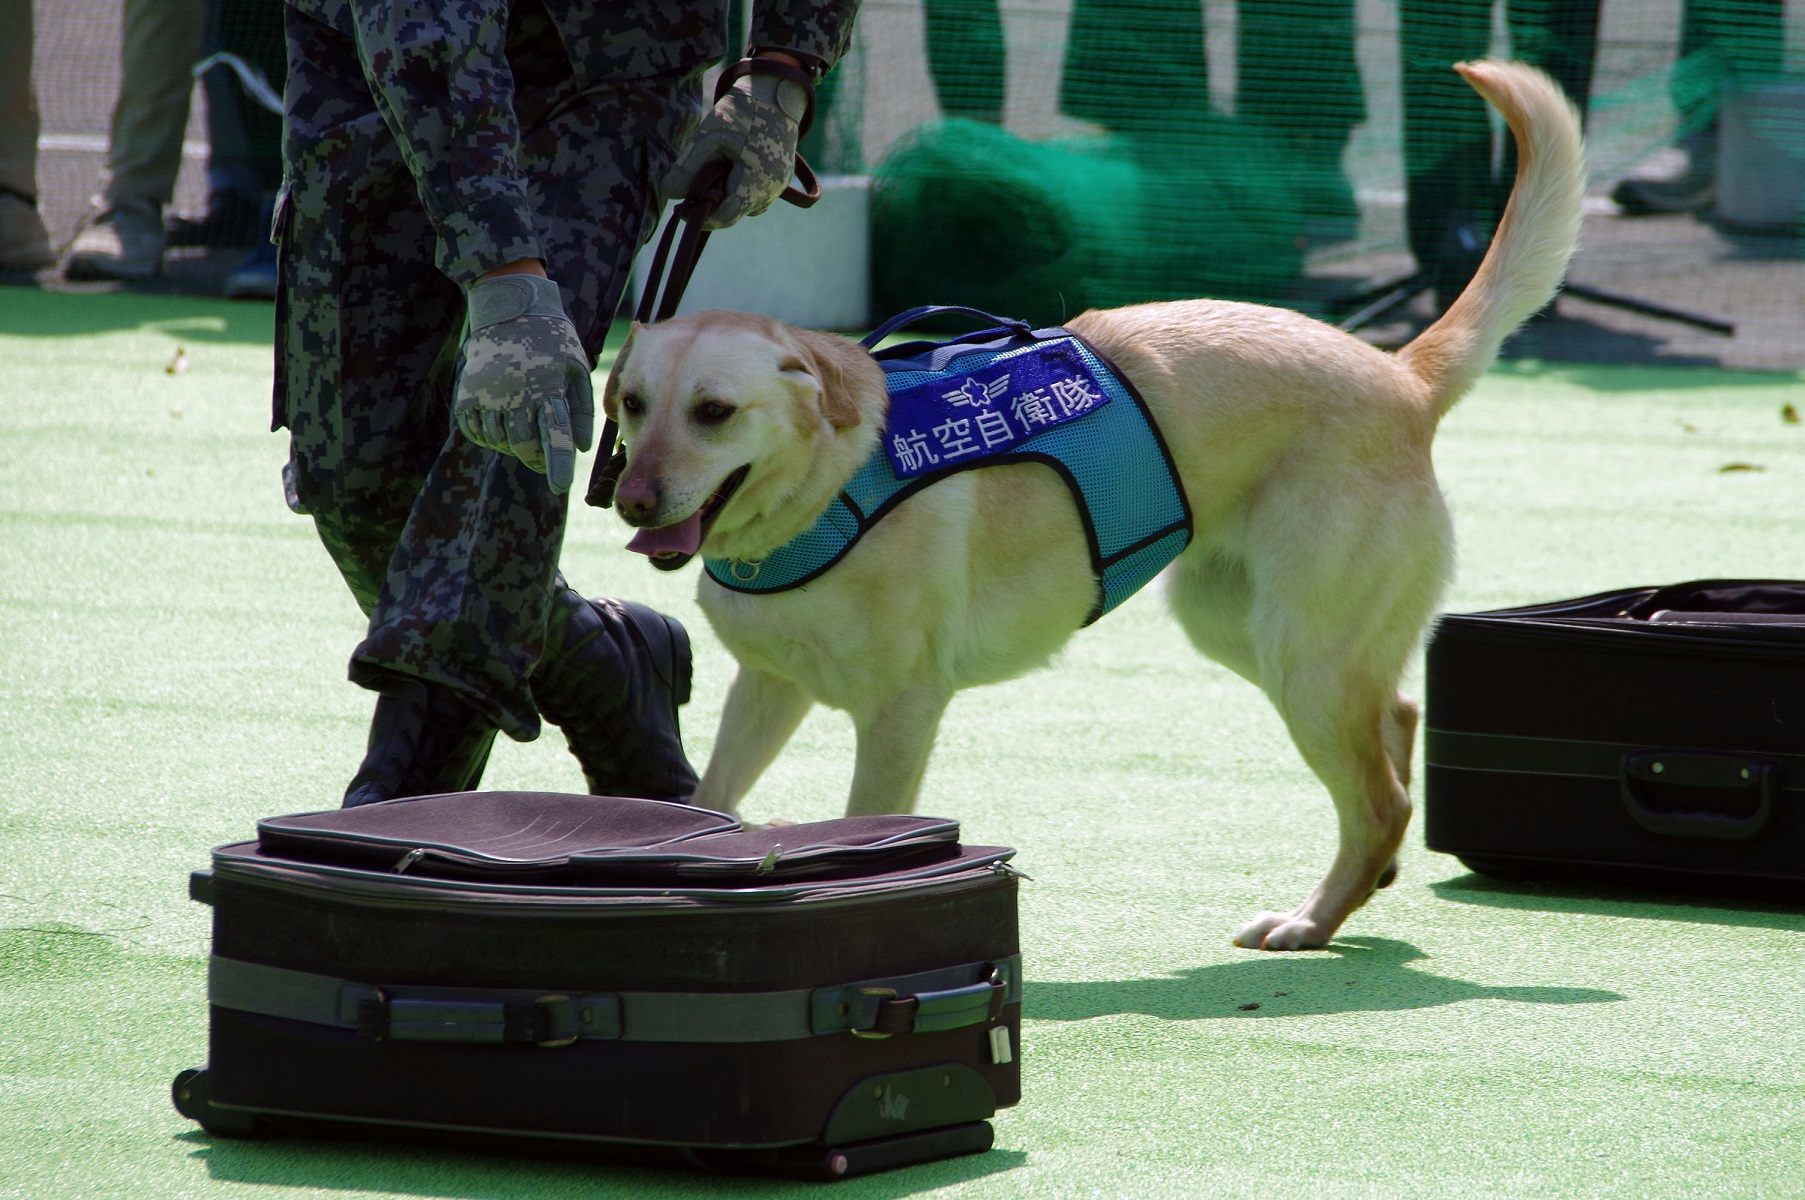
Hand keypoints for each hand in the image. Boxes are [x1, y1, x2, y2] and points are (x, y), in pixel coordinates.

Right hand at [453, 271, 593, 492]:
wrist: (508, 307)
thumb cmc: (552, 340)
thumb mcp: (576, 367)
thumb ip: (581, 409)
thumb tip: (580, 449)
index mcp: (547, 387)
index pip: (554, 437)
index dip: (557, 466)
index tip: (559, 487)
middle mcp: (515, 393)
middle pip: (524, 446)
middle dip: (536, 459)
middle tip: (543, 458)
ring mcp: (487, 394)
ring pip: (500, 442)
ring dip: (514, 446)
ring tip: (523, 429)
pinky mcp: (467, 394)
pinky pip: (477, 432)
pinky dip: (490, 437)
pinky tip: (501, 422)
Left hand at [660, 57, 810, 228]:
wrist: (775, 93)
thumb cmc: (742, 112)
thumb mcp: (710, 136)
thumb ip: (688, 167)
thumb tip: (668, 193)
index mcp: (756, 181)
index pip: (726, 216)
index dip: (702, 218)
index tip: (681, 209)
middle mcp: (771, 190)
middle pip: (735, 214)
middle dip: (711, 207)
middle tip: (689, 193)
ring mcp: (779, 186)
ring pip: (746, 208)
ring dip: (725, 200)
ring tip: (709, 179)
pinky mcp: (782, 179)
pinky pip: (757, 197)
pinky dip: (739, 192)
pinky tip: (727, 175)